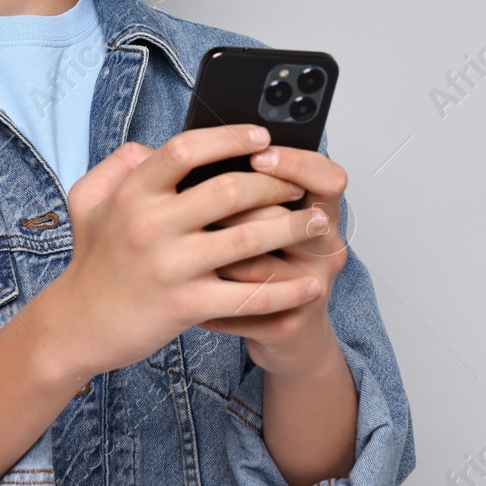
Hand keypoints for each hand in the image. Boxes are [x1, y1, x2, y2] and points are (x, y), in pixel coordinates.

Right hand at [41, 124, 326, 379]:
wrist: (76, 326)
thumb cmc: (92, 260)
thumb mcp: (89, 200)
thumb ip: (121, 163)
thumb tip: (155, 145)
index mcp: (133, 193)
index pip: (186, 149)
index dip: (229, 138)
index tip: (261, 137)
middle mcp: (150, 225)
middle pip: (230, 191)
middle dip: (276, 186)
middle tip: (298, 187)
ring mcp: (169, 267)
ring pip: (249, 239)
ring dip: (292, 229)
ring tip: (317, 224)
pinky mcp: (184, 306)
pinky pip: (248, 296)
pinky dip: (286, 290)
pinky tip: (310, 285)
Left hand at [194, 144, 349, 378]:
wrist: (287, 333)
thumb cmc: (262, 261)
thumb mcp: (255, 217)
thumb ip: (223, 180)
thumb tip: (158, 152)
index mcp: (319, 211)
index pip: (327, 178)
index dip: (296, 164)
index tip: (257, 153)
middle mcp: (325, 247)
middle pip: (289, 218)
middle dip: (239, 209)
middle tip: (200, 204)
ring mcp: (312, 288)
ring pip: (259, 264)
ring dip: (216, 257)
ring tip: (184, 247)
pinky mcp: (290, 325)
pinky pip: (244, 305)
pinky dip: (210, 298)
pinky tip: (185, 289)